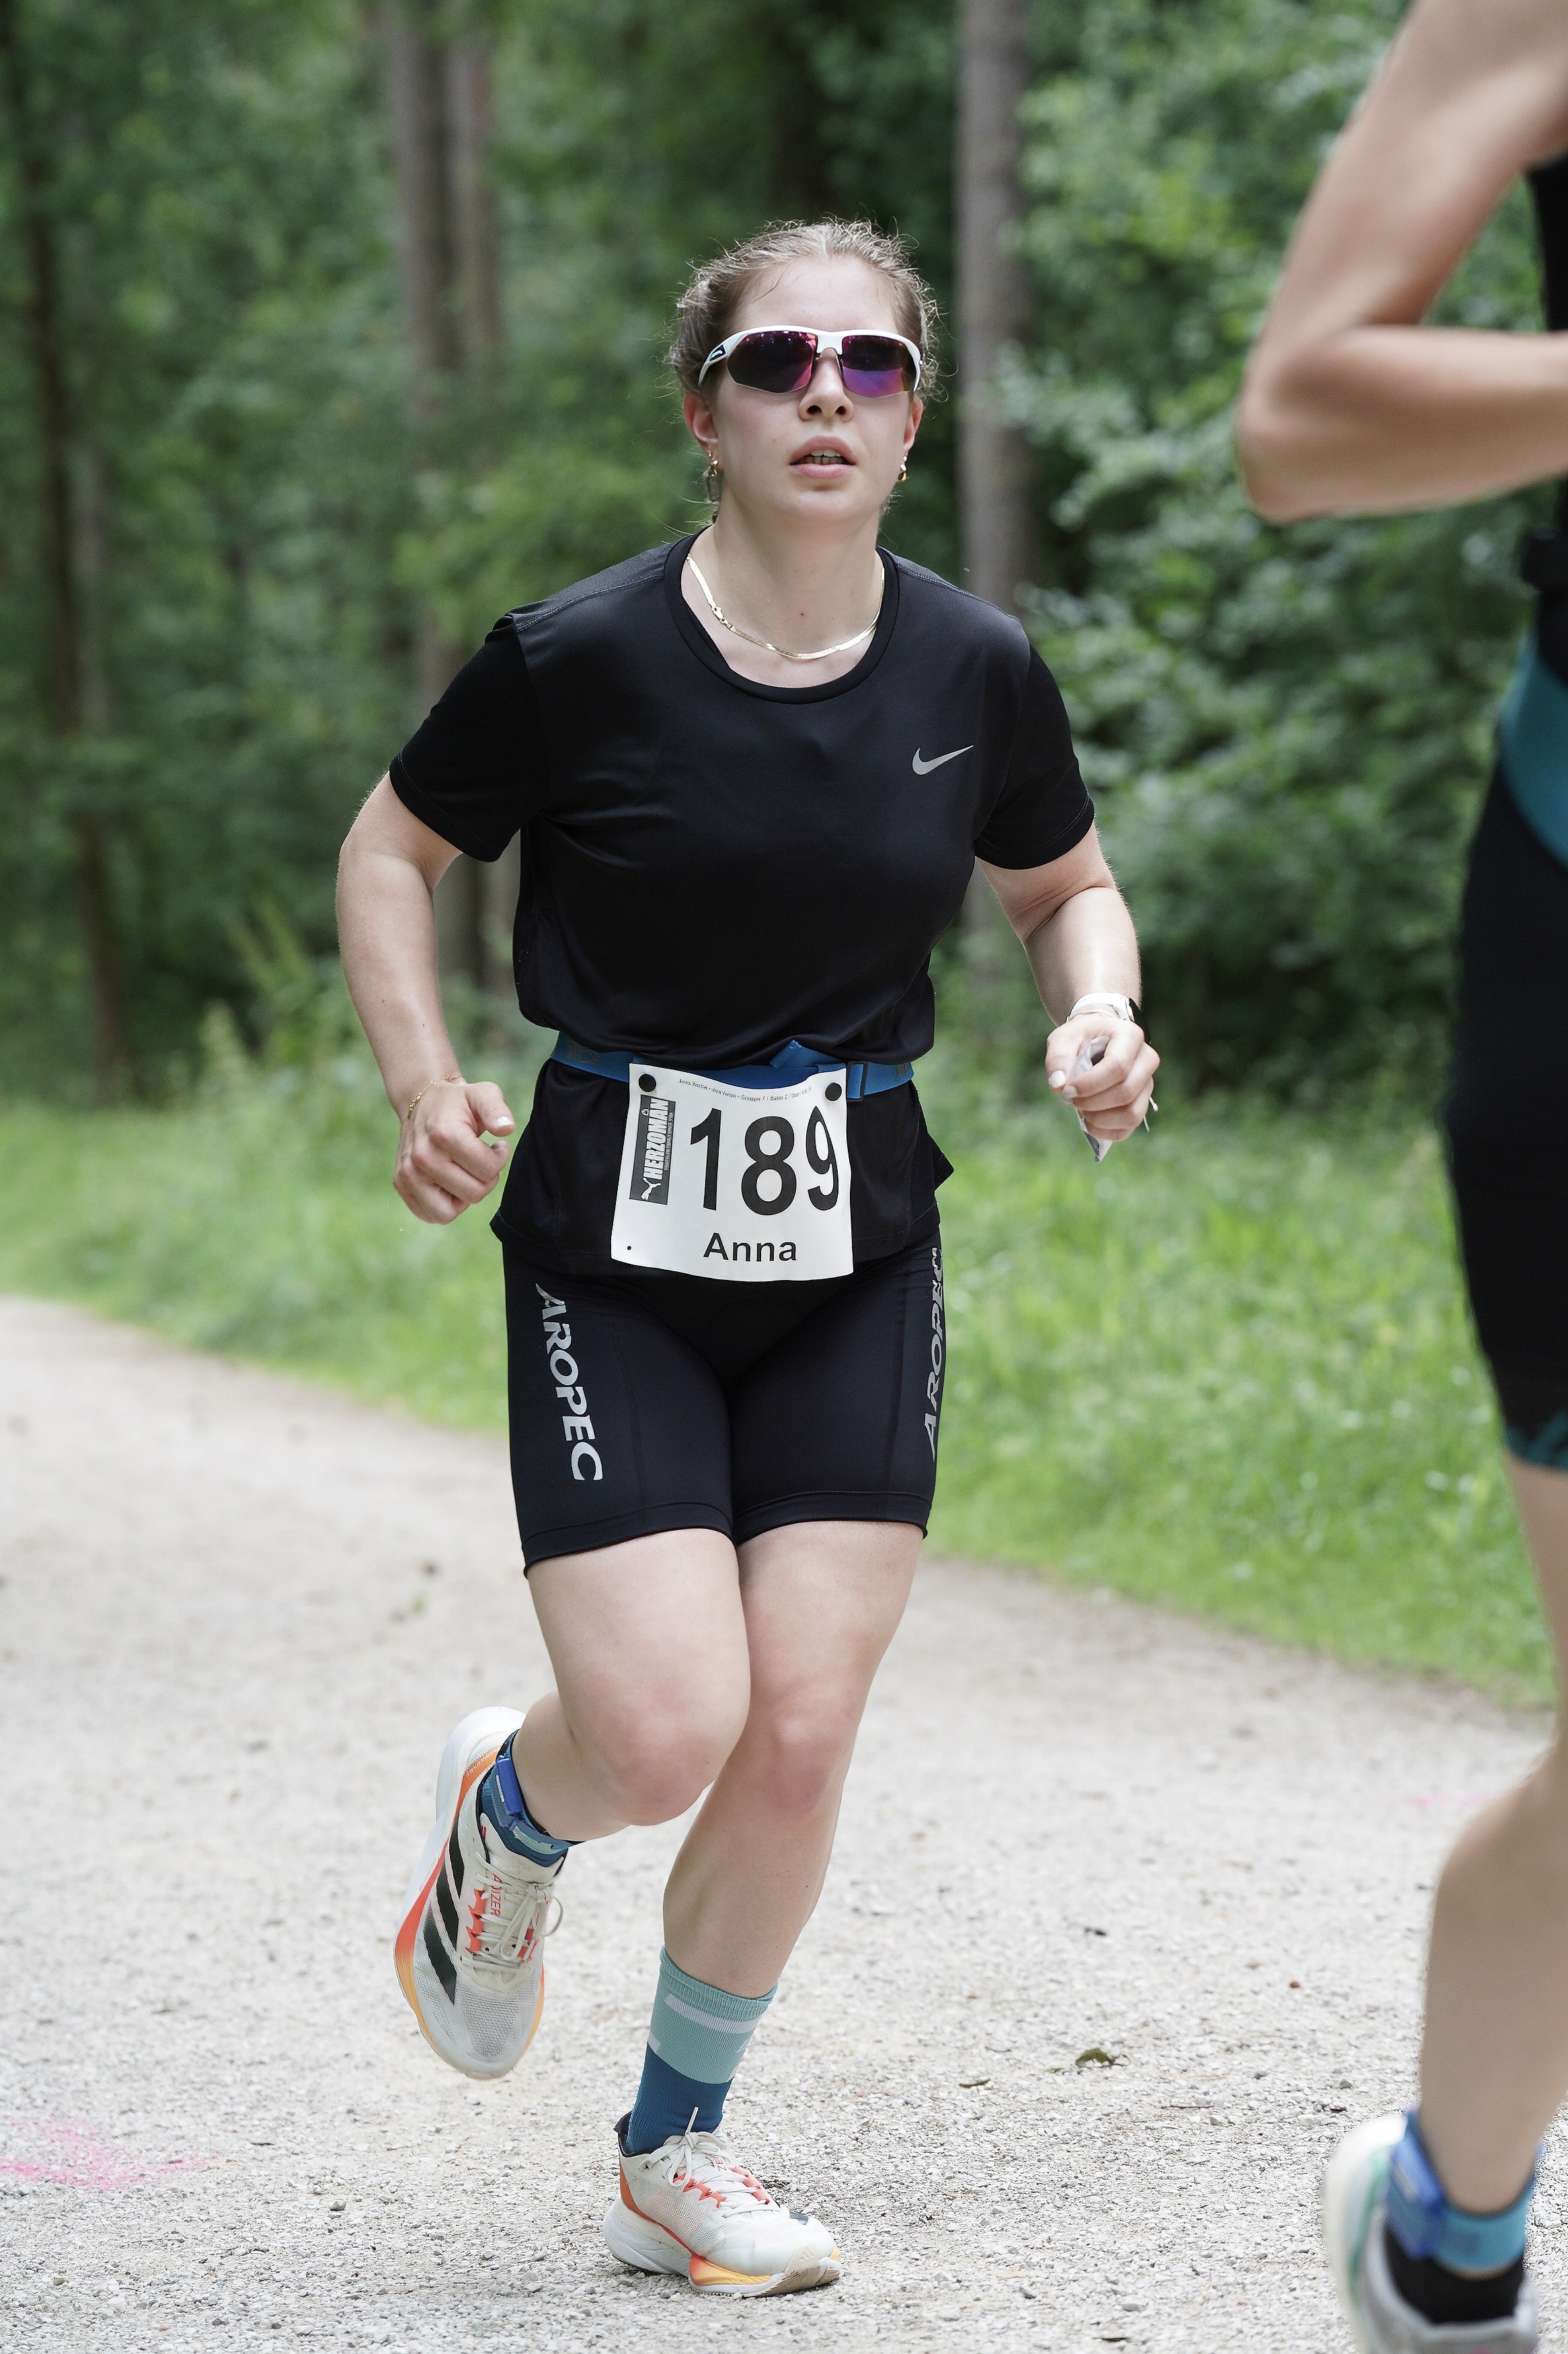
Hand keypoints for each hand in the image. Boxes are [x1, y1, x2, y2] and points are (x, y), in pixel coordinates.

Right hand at [394, 1080, 514, 1223]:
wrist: (422, 1102)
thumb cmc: (459, 1102)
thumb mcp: (483, 1094)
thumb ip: (497, 1110)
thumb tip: (506, 1129)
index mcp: (444, 1134)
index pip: (488, 1170)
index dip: (499, 1159)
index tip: (495, 1146)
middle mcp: (422, 1157)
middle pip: (473, 1193)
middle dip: (485, 1179)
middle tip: (479, 1160)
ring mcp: (408, 1173)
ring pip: (449, 1212)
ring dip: (464, 1196)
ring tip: (465, 1173)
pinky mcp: (401, 1184)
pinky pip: (431, 1215)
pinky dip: (445, 1205)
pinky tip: (449, 1182)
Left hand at [1044, 1013, 1159, 1143]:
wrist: (1095, 1040)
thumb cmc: (1081, 1037)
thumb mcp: (1064, 1038)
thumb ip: (1058, 1058)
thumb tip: (1059, 1085)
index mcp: (1130, 1036)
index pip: (1117, 1067)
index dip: (1090, 1084)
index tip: (1067, 1090)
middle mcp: (1146, 1059)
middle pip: (1126, 1092)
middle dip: (1092, 1102)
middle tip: (1069, 1098)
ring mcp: (1147, 1083)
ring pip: (1132, 1114)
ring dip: (1100, 1119)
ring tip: (1081, 1109)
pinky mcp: (1142, 1103)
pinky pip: (1129, 1126)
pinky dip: (1106, 1131)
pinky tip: (1089, 1122)